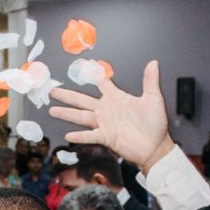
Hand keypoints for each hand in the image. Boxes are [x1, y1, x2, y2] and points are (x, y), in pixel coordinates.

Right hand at [48, 60, 177, 170]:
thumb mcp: (154, 98)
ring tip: (53, 110)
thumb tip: (153, 62)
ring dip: (66, 113)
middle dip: (67, 95)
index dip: (93, 75)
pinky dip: (80, 136)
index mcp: (116, 98)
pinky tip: (69, 134)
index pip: (102, 84)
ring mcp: (104, 124)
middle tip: (53, 91)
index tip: (82, 68)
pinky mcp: (106, 137)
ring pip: (81, 116)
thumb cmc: (155, 124)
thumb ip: (150, 80)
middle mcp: (107, 110)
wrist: (156, 146)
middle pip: (82, 100)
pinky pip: (90, 136)